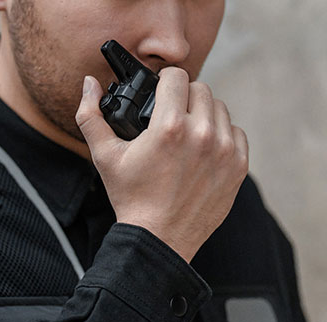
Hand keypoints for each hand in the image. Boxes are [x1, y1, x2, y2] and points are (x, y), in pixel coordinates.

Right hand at [75, 68, 248, 262]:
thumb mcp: (104, 157)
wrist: (159, 239)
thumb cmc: (130, 198)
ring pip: (220, 109)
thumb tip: (89, 83)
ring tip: (187, 134)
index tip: (160, 94)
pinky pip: (236, 132)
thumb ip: (90, 116)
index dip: (164, 82)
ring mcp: (224, 151)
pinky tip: (203, 150)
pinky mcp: (238, 167)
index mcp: (169, 127)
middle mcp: (201, 134)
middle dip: (184, 98)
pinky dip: (221, 136)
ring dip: (204, 114)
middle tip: (171, 117)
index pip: (177, 76)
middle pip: (200, 89)